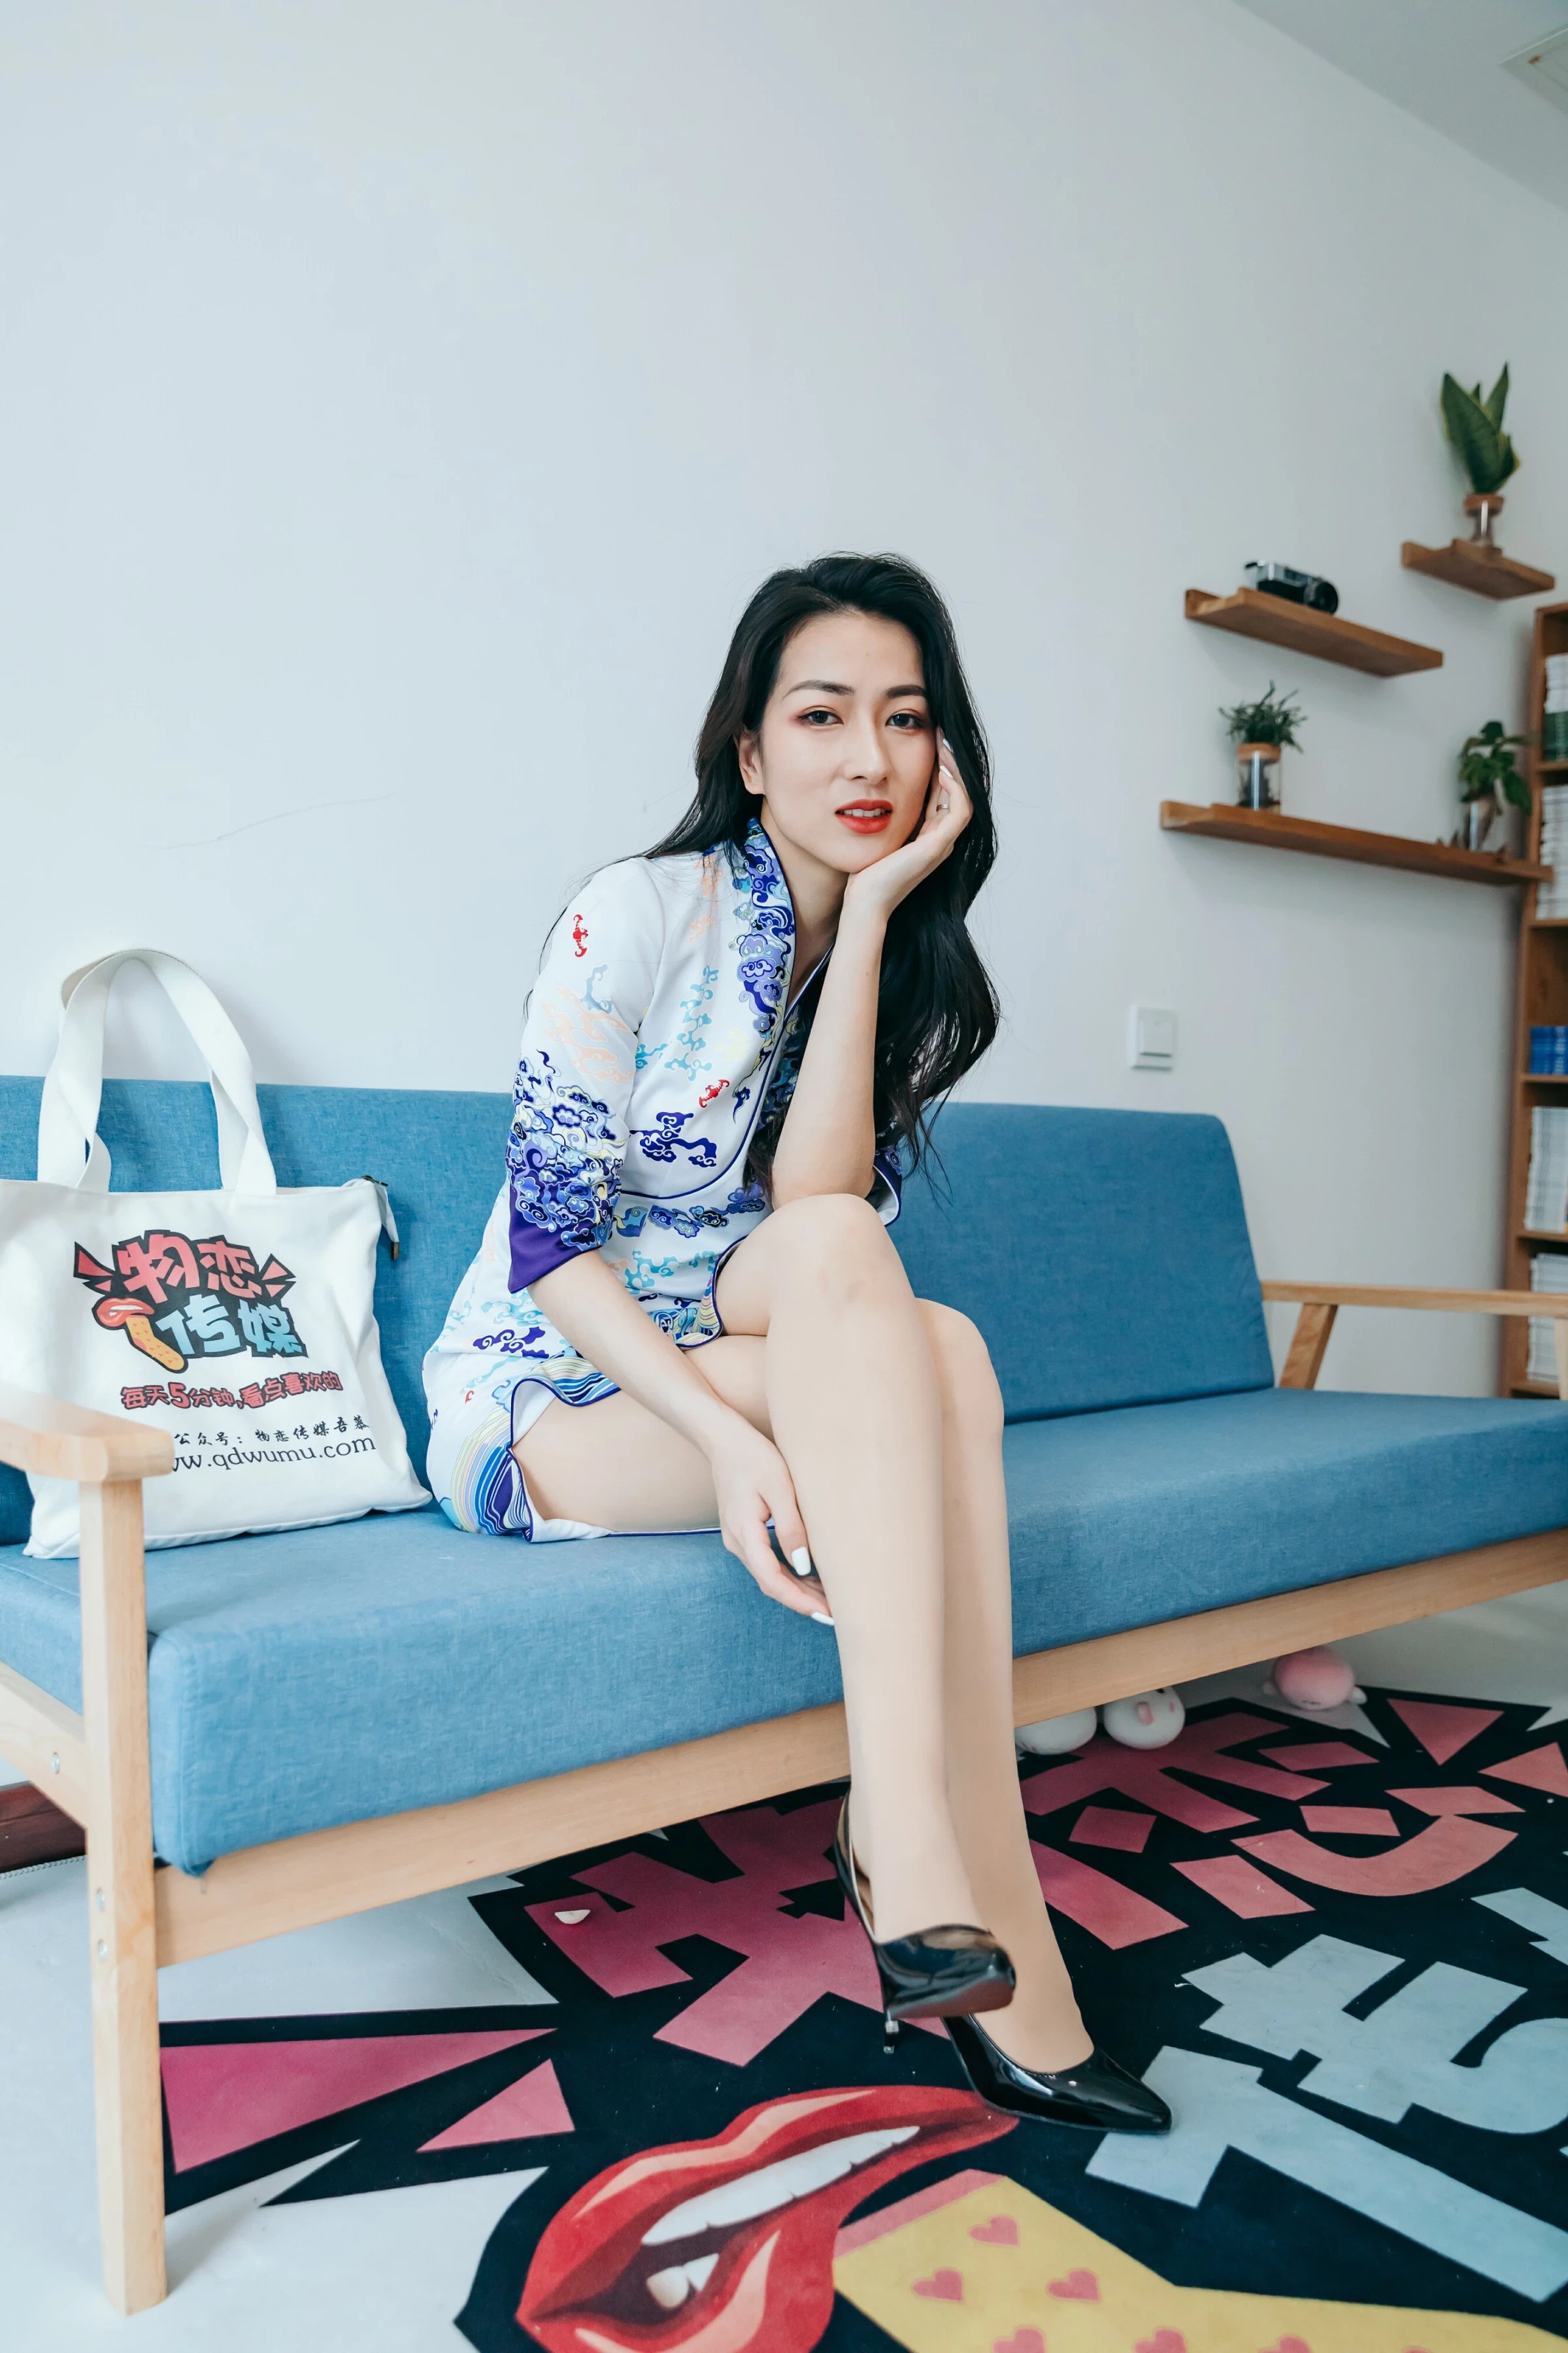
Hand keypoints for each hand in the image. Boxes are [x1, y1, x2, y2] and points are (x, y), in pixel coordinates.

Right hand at [706, 1413, 829, 1620]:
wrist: (723, 1439)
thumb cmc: (754, 1456)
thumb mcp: (780, 1487)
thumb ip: (792, 1527)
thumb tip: (803, 1566)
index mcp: (744, 1533)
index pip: (773, 1581)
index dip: (801, 1602)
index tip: (828, 1614)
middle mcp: (736, 1543)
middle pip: (771, 1584)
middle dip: (803, 1601)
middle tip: (837, 1613)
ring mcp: (737, 1539)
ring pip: (769, 1575)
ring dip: (797, 1589)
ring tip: (829, 1597)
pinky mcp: (742, 1532)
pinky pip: (766, 1562)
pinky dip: (789, 1573)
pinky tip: (810, 1575)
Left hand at [841, 733, 972, 926]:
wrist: (864, 902)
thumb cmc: (865, 871)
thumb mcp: (881, 830)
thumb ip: (890, 812)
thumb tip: (881, 784)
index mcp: (929, 835)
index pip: (944, 793)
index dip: (942, 765)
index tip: (931, 738)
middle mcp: (941, 838)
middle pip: (957, 791)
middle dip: (950, 760)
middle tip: (939, 732)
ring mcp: (942, 843)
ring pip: (964, 797)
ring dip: (956, 769)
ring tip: (943, 745)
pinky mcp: (937, 846)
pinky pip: (959, 810)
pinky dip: (955, 788)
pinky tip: (942, 770)